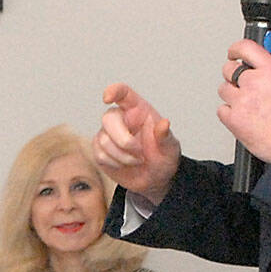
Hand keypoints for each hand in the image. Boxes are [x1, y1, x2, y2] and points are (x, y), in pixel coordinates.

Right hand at [93, 83, 181, 204]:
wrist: (154, 180)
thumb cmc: (163, 159)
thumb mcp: (170, 149)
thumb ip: (166, 137)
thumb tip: (164, 124)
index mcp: (138, 110)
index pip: (123, 93)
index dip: (114, 91)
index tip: (107, 98)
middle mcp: (121, 119)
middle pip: (109, 118)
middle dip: (123, 140)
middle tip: (139, 152)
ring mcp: (108, 134)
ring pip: (104, 140)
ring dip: (123, 156)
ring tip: (137, 160)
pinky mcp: (100, 150)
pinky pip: (99, 154)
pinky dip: (115, 163)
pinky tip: (125, 164)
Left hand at [218, 44, 270, 163]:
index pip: (246, 47)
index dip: (237, 48)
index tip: (235, 52)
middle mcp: (254, 83)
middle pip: (229, 68)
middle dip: (235, 73)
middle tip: (244, 82)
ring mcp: (241, 102)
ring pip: (223, 89)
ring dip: (232, 94)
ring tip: (248, 104)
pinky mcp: (233, 120)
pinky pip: (222, 110)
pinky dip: (229, 113)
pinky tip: (243, 117)